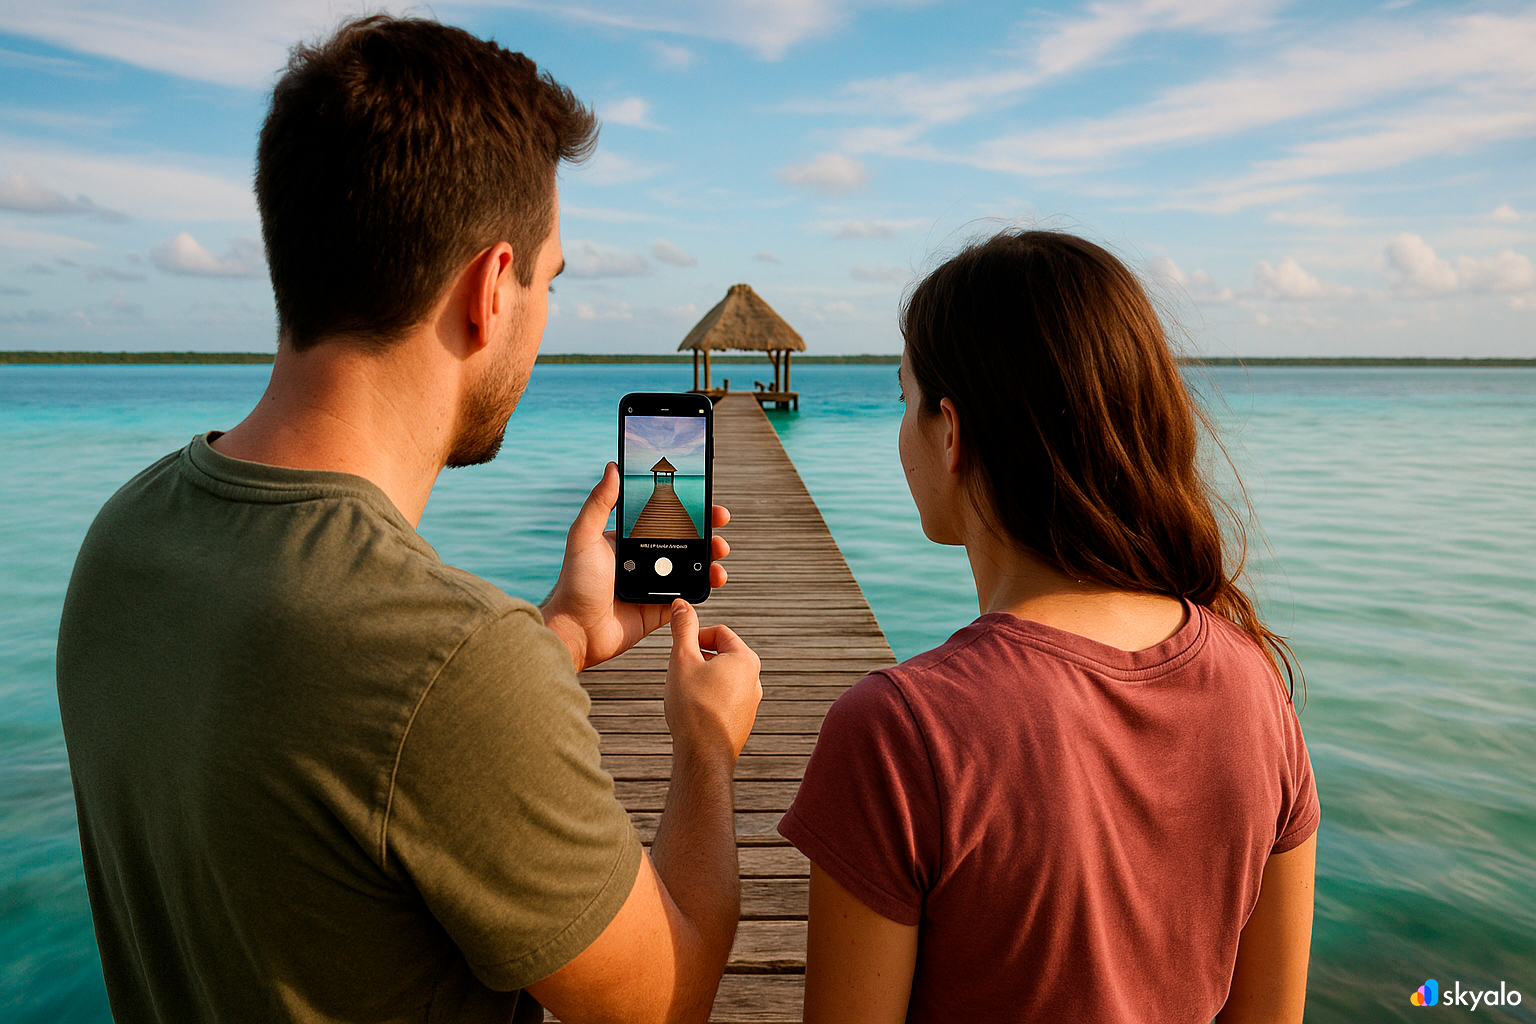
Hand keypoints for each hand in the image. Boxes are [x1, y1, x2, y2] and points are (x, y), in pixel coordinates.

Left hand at [541, 463, 731, 671]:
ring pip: (693, 564)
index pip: (663, 515)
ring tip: (719, 551)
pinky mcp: (664, 606)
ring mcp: (657, 582)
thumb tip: (613, 467)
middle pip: (685, 537)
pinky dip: (706, 584)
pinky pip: (691, 593)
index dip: (685, 505)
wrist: (578, 630)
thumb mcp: (583, 537)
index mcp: (630, 539)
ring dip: (711, 554)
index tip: (704, 495)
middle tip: (720, 520)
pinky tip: (714, 577)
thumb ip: (599, 503)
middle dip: (707, 527)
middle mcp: (646, 558)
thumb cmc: (575, 583)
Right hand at [664, 600, 760, 761]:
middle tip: (679, 672)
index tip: (679, 649)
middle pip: (721, 654)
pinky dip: (708, 698)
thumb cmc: (693, 708)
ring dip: (702, 679)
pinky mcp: (744, 720)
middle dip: (698, 659)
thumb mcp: (682, 659)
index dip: (695, 636)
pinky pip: (725, 698)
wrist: (703, 755)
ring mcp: (752, 701)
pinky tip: (693, 711)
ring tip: (685, 693)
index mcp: (745, 659)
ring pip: (722, 678)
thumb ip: (683, 628)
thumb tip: (682, 605)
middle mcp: (755, 679)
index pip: (719, 632)